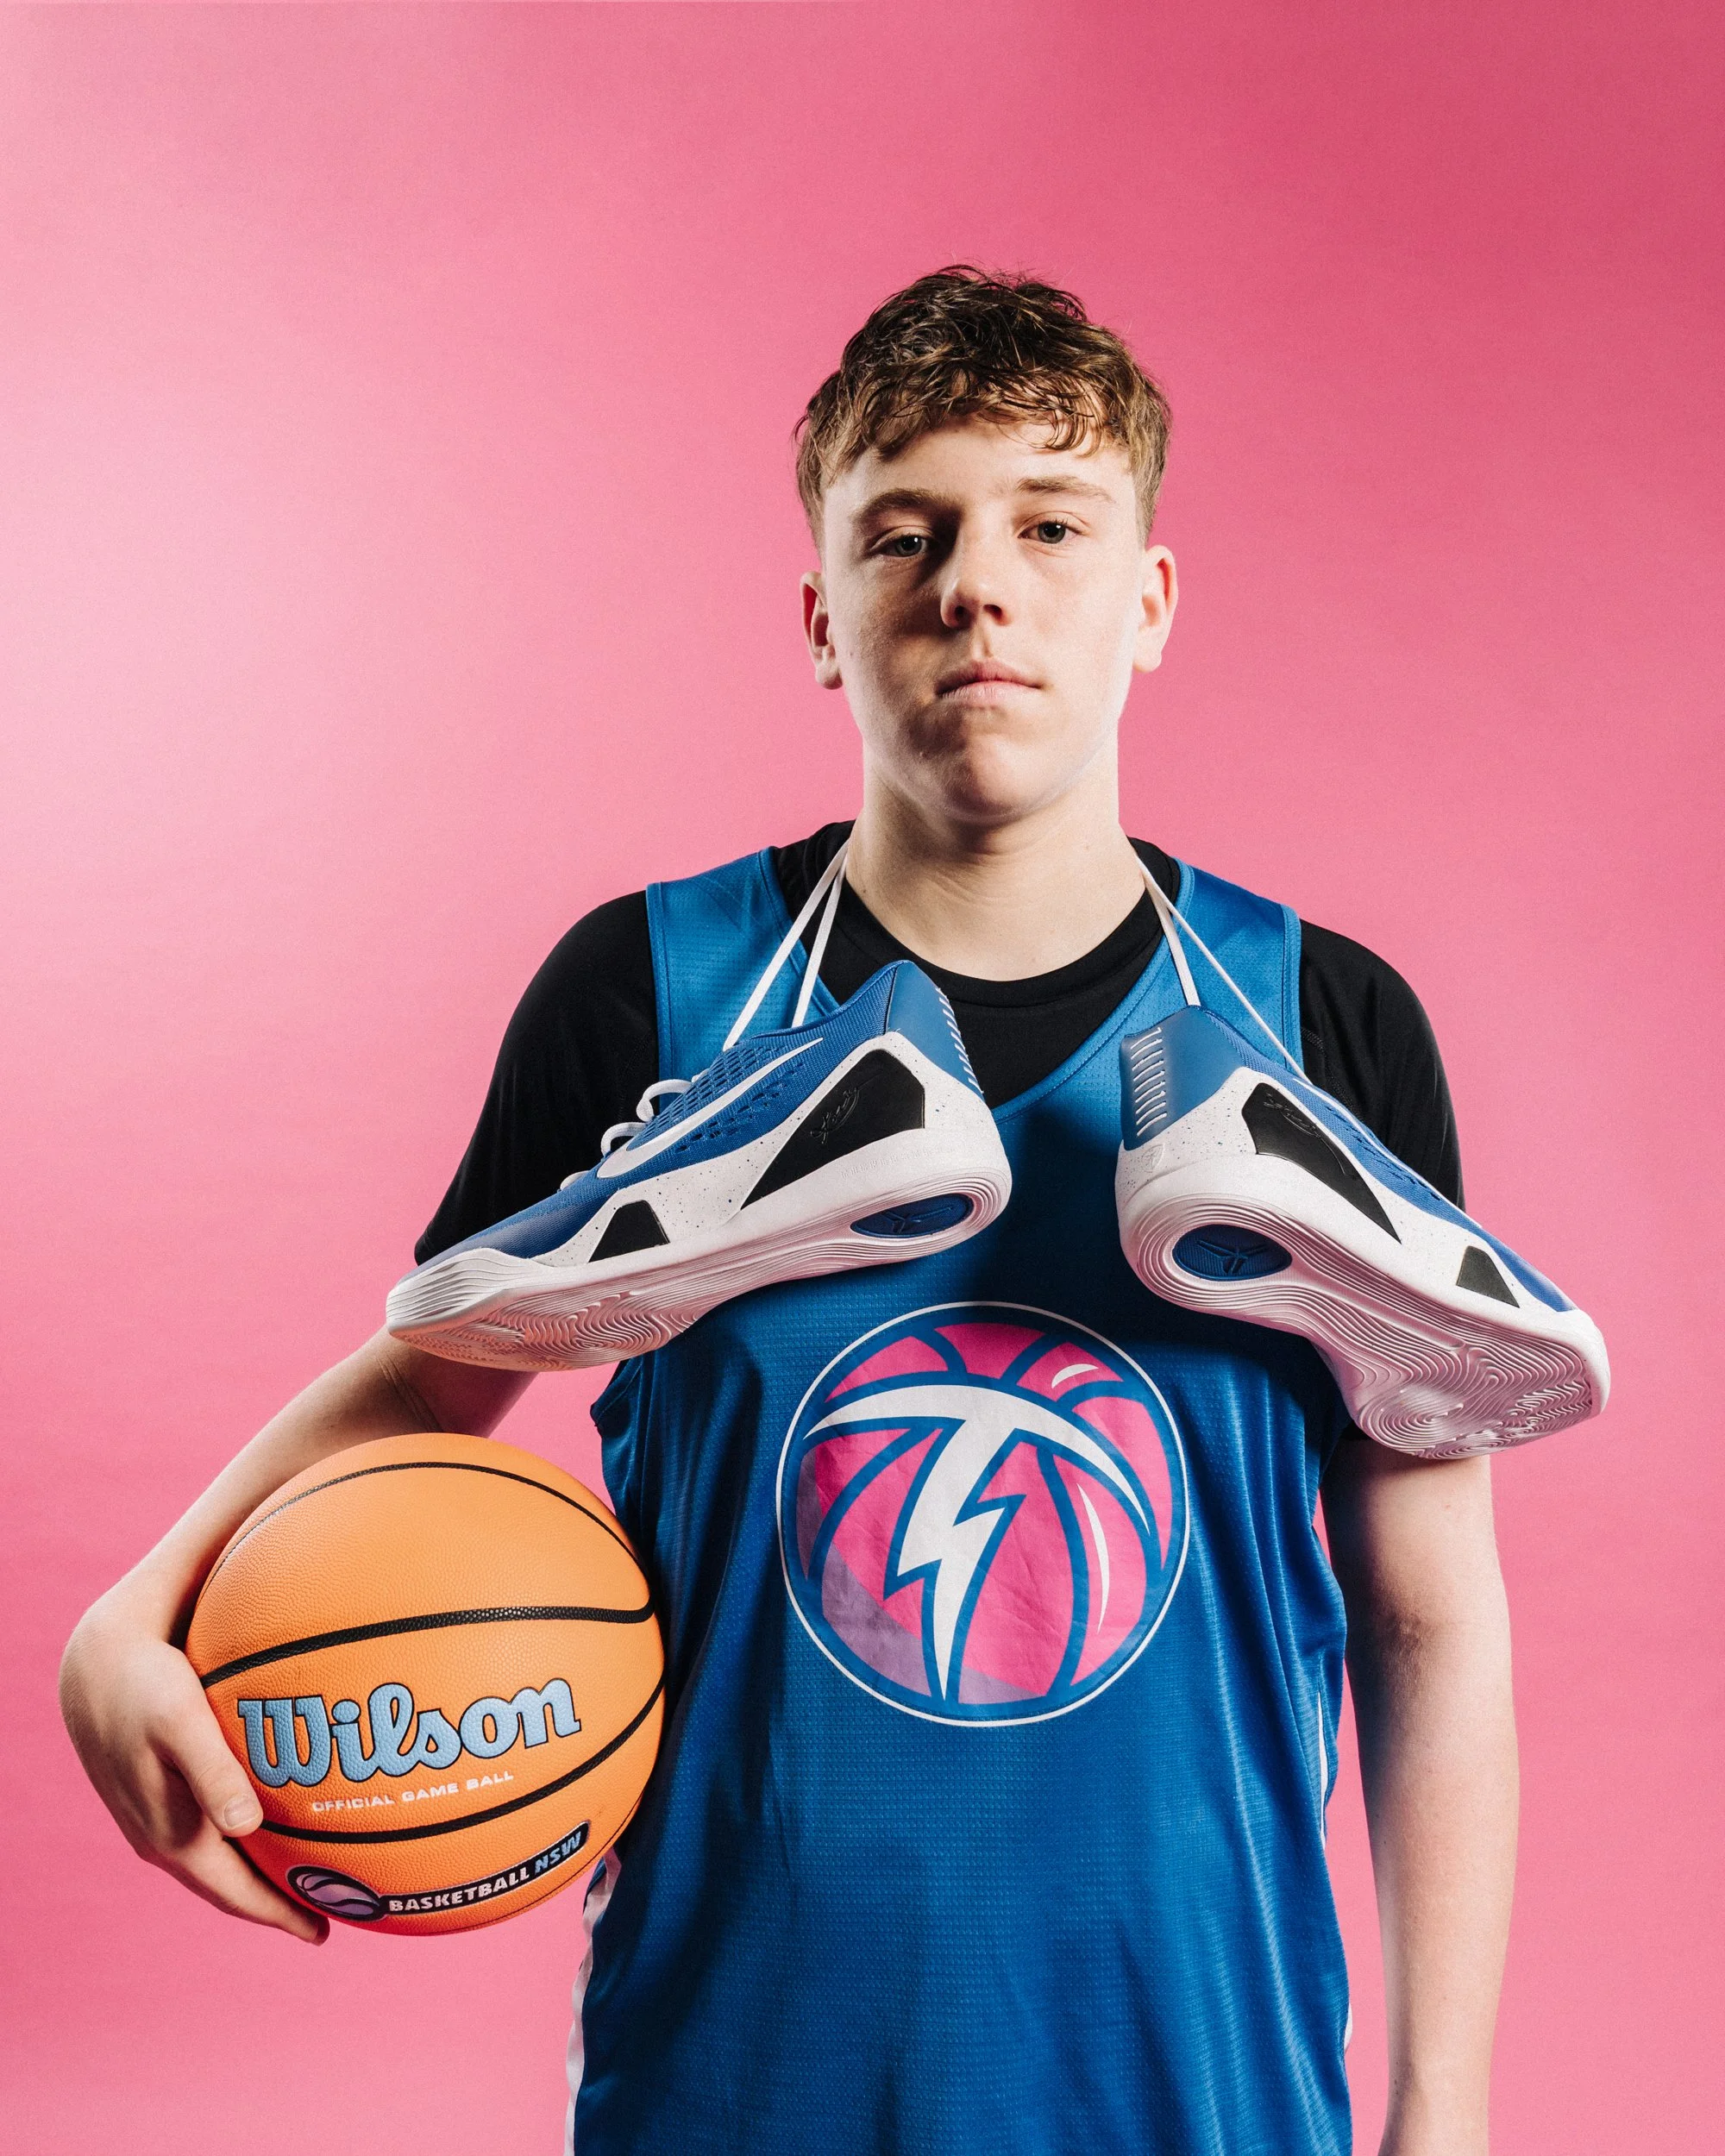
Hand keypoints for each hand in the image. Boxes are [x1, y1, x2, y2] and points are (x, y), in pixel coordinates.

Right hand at [60, 1595, 327, 1943]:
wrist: (96, 1665)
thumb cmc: (146, 1685)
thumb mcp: (181, 1721)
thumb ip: (213, 1772)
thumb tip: (246, 1825)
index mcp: (169, 1834)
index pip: (232, 1893)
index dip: (277, 1916)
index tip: (323, 1934)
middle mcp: (161, 1838)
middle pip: (228, 1887)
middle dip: (274, 1905)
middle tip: (327, 1914)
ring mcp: (157, 1820)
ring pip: (218, 1863)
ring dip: (259, 1876)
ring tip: (306, 1878)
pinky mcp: (159, 1796)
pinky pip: (209, 1834)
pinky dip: (243, 1844)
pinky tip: (270, 1826)